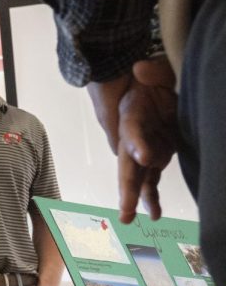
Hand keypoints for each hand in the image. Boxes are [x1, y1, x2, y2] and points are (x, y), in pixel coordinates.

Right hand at [87, 59, 177, 223]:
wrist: (157, 86)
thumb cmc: (153, 78)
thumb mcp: (155, 68)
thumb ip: (151, 69)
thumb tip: (142, 68)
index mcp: (131, 113)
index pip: (132, 130)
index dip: (137, 143)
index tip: (145, 158)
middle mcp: (134, 136)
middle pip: (128, 163)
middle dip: (128, 187)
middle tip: (127, 209)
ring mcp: (146, 147)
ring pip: (138, 177)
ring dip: (138, 198)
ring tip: (136, 217)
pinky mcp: (158, 155)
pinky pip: (152, 179)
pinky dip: (152, 197)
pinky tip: (155, 214)